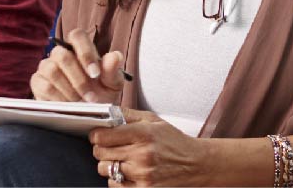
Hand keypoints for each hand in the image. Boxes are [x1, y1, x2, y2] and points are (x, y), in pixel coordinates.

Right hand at [30, 27, 124, 102]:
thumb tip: (115, 56)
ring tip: (80, 103)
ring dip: (69, 90)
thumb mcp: (112, 84)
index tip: (95, 74)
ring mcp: (46, 67)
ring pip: (52, 70)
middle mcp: (60, 54)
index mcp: (80, 48)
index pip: (77, 36)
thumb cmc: (101, 93)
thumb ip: (113, 70)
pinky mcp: (38, 82)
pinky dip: (58, 98)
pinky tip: (68, 106)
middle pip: (62, 56)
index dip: (85, 53)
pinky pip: (44, 86)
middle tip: (91, 97)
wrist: (89, 114)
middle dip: (78, 79)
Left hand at [89, 109, 206, 186]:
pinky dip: (116, 178)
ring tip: (122, 159)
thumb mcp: (154, 121)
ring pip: (104, 169)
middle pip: (100, 152)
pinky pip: (114, 184)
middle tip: (110, 147)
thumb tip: (107, 112)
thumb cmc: (175, 143)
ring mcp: (142, 174)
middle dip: (101, 148)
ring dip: (109, 164)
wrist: (196, 164)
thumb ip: (129, 115)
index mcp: (143, 134)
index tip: (99, 135)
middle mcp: (142, 155)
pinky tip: (127, 172)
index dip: (96, 134)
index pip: (102, 136)